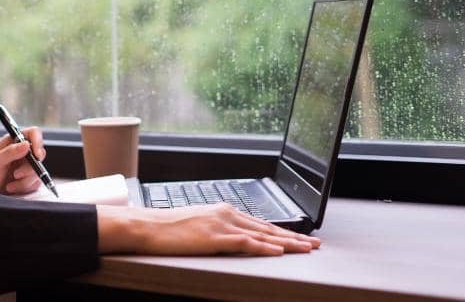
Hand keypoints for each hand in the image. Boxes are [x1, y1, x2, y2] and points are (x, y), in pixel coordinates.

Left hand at [0, 127, 46, 194]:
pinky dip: (24, 187)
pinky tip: (12, 188)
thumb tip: (27, 144)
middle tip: (16, 175)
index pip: (33, 133)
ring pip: (38, 171)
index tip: (36, 155)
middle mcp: (22, 151)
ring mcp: (26, 165)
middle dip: (29, 168)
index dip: (38, 141)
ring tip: (9, 185)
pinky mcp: (29, 178)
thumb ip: (10, 152)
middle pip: (40, 154)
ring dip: (24, 181)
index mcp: (13, 141)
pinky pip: (35, 182)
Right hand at [97, 203, 320, 255]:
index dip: (283, 231)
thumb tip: (231, 239)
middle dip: (294, 237)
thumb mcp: (198, 225)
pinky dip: (265, 247)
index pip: (260, 223)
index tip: (301, 237)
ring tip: (307, 249)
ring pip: (263, 235)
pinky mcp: (215, 237)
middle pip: (268, 228)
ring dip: (288, 243)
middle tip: (315, 244)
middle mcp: (227, 214)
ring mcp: (222, 225)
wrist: (149, 226)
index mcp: (224, 210)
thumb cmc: (168, 228)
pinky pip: (246, 243)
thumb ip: (217, 229)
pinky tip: (279, 252)